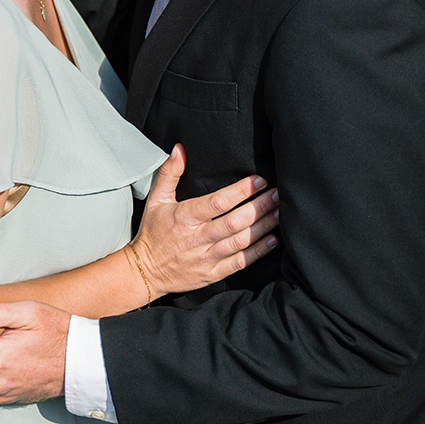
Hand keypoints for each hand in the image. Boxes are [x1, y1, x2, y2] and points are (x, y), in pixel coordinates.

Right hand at [133, 145, 278, 296]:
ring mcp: (206, 258)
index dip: (242, 191)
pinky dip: (258, 252)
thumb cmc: (152, 233)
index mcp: (184, 217)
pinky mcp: (212, 274)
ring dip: (263, 227)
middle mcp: (197, 238)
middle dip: (259, 207)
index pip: (218, 202)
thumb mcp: (156, 199)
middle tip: (277, 195)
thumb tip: (179, 149)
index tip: (259, 181)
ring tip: (279, 213)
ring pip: (240, 241)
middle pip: (234, 222)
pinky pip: (239, 262)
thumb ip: (169, 173)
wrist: (145, 272)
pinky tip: (272, 240)